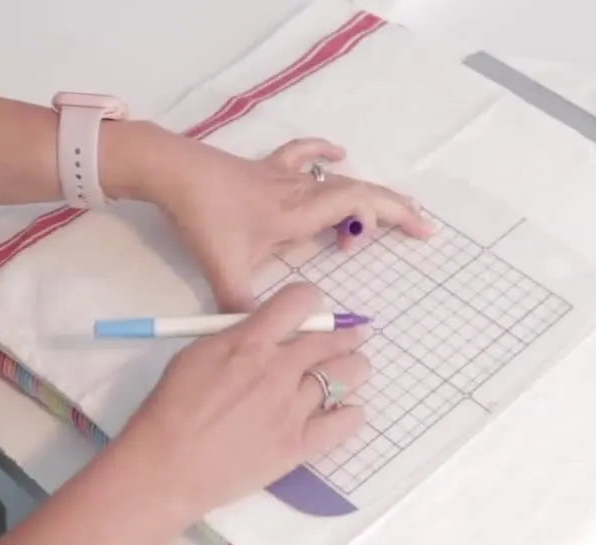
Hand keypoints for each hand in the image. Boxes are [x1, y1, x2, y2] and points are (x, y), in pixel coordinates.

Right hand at [108, 283, 367, 521]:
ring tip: (356, 370)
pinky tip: (348, 410)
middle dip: (346, 336)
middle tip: (353, 338)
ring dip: (354, 369)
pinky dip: (351, 413)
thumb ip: (235, 338)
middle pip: (332, 340)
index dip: (311, 302)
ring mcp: (293, 409)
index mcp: (250, 342)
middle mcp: (279, 370)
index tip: (313, 312)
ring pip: (346, 376)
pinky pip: (344, 423)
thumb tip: (262, 330)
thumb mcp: (196, 354)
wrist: (167, 467)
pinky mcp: (300, 445)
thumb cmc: (170, 410)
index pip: (301, 302)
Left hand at [122, 126, 432, 310]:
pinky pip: (305, 155)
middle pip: (362, 191)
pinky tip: (338, 153)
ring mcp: (286, 177)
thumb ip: (245, 309)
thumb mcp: (225, 271)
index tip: (420, 235)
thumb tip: (260, 340)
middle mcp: (303, 192)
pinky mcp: (267, 169)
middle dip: (397, 209)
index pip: (362, 205)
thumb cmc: (204, 218)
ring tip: (385, 215)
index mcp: (302, 214)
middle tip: (423, 227)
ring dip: (366, 195)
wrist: (172, 172)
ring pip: (339, 180)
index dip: (396, 215)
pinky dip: (326, 154)